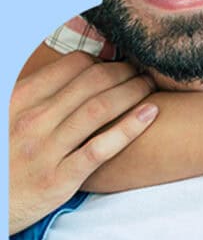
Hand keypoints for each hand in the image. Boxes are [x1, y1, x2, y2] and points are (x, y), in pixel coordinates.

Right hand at [9, 51, 157, 233]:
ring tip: (150, 86)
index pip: (74, 65)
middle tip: (144, 71)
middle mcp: (33, 120)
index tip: (119, 64)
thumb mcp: (10, 116)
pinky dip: (130, 127)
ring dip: (133, 91)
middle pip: (93, 82)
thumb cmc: (5, 157)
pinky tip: (151, 113)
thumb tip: (78, 68)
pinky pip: (101, 148)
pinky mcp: (60, 179)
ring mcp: (46, 150)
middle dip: (125, 71)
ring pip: (100, 108)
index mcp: (20, 99)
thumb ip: (39, 93)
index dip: (103, 60)